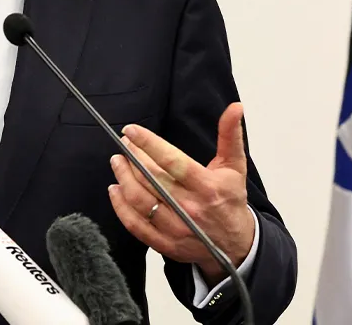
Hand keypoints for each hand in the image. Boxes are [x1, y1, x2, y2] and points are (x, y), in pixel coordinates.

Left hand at [107, 102, 255, 284]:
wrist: (236, 245)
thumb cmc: (231, 201)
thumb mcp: (235, 166)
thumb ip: (230, 135)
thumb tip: (235, 107)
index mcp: (207, 187)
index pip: (172, 161)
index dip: (149, 144)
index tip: (131, 131)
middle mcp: (190, 208)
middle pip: (152, 180)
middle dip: (133, 159)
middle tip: (124, 144)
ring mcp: (177, 228)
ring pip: (140, 201)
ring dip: (123, 178)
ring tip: (117, 162)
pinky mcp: (166, 244)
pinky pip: (136, 225)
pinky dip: (121, 207)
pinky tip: (115, 190)